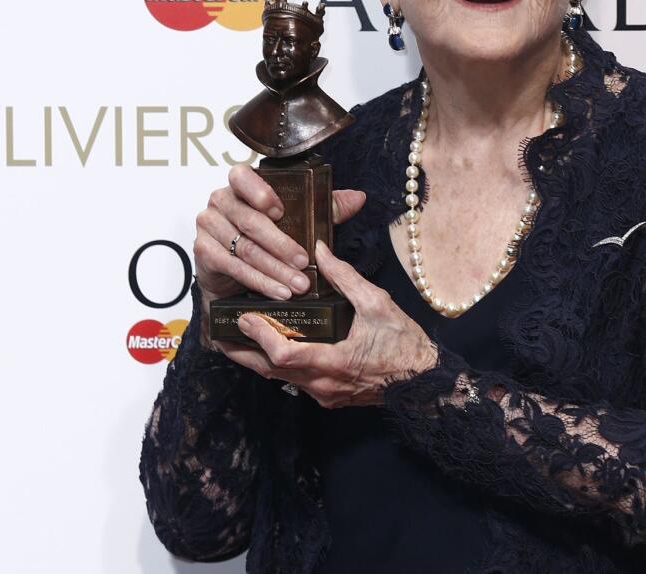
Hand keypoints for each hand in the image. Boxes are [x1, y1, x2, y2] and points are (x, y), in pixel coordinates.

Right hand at [193, 163, 365, 372]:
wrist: (234, 268)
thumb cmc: (267, 235)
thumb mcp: (299, 218)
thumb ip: (326, 206)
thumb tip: (358, 198)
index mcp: (240, 184)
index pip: (242, 176)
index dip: (260, 192)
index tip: (281, 211)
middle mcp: (219, 200)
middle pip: (250, 221)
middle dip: (281, 245)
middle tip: (304, 263)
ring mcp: (208, 226)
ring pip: (245, 248)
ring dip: (274, 269)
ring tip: (298, 284)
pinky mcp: (203, 252)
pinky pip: (233, 267)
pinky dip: (259, 281)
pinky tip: (278, 291)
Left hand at [236, 240, 437, 406]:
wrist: (425, 382)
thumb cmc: (405, 344)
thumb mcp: (377, 303)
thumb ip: (345, 277)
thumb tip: (320, 250)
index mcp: (333, 362)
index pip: (282, 354)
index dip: (259, 336)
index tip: (243, 318)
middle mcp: (323, 385)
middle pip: (271, 371)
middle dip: (243, 352)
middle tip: (220, 335)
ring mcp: (325, 395)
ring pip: (281, 378)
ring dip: (259, 359)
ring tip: (240, 339)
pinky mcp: (331, 397)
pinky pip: (296, 382)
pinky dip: (279, 365)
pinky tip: (274, 350)